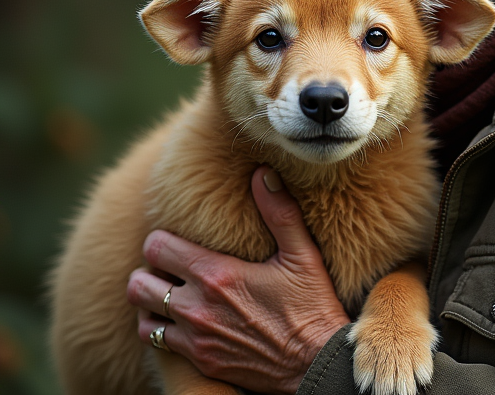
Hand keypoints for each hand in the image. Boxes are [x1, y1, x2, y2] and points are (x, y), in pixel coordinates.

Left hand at [127, 166, 349, 393]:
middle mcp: (198, 307)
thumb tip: (262, 172)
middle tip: (169, 265)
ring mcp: (195, 339)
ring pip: (143, 318)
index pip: (157, 248)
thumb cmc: (311, 304)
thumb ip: (279, 211)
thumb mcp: (302, 253)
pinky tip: (180, 319)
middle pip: (138, 284)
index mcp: (218, 274)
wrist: (314, 363)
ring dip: (151, 302)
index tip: (174, 236)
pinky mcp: (199, 362)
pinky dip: (160, 329)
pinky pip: (157, 344)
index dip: (160, 238)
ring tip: (171, 292)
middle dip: (149, 270)